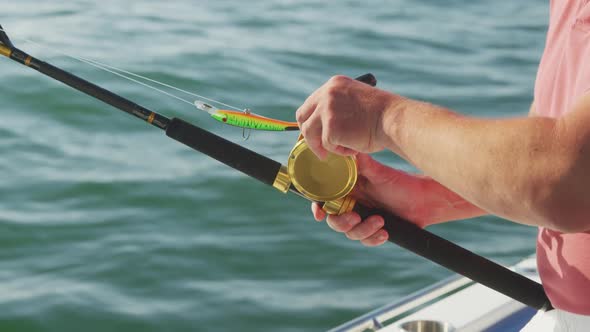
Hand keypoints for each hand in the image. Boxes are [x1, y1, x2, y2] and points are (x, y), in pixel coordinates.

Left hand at [296, 75, 398, 158]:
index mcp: (334, 84)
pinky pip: (327, 146)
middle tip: (318, 147)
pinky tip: (355, 147)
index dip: (312, 120)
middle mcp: (327, 94)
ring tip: (340, 150)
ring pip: (309, 133)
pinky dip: (340, 151)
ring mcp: (327, 110)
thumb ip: (338, 107)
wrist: (394, 119)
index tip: (317, 132)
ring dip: (321, 146)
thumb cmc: (382, 115)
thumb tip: (325, 127)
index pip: (311, 103)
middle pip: (302, 116)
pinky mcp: (330, 128)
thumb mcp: (355, 101)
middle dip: (308, 133)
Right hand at [312, 154, 483, 245]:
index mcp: (349, 188)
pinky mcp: (374, 230)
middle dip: (342, 222)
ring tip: (380, 221)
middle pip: (334, 220)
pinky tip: (385, 233)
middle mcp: (353, 204)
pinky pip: (366, 240)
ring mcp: (363, 218)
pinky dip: (373, 238)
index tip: (320, 213)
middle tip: (356, 218)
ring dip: (363, 230)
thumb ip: (362, 164)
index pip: (326, 199)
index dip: (319, 207)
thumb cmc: (402, 183)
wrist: (425, 200)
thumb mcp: (380, 173)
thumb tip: (347, 149)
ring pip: (350, 233)